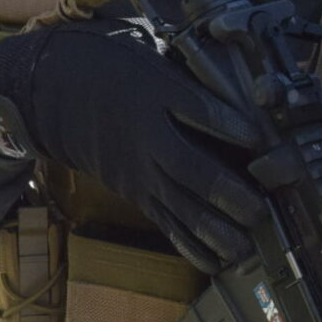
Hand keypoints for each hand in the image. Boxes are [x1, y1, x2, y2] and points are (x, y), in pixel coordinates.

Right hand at [0, 19, 267, 270]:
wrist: (62, 95)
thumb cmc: (122, 73)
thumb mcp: (156, 60)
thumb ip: (196, 79)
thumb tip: (249, 91)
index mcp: (154, 95)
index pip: (195, 110)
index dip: (227, 125)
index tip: (258, 139)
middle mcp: (147, 138)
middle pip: (190, 168)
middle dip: (227, 193)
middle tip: (259, 211)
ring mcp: (140, 171)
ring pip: (179, 204)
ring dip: (214, 229)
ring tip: (244, 246)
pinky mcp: (137, 192)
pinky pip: (166, 222)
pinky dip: (191, 244)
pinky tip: (216, 261)